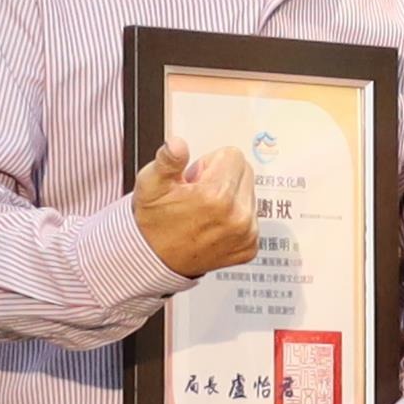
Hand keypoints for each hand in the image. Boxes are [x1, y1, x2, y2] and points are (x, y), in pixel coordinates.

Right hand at [130, 136, 259, 281]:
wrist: (154, 258)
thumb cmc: (154, 221)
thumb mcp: (151, 184)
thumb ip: (167, 161)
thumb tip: (178, 144)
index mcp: (215, 196)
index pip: (232, 155)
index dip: (209, 163)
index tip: (194, 180)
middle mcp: (237, 216)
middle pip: (245, 171)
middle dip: (223, 177)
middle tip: (198, 194)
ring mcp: (246, 234)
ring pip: (250, 194)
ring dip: (231, 198)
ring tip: (204, 212)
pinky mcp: (250, 247)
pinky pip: (252, 217)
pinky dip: (235, 218)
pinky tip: (213, 226)